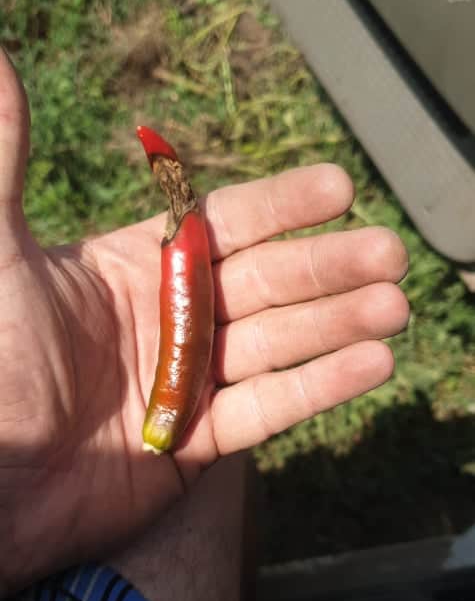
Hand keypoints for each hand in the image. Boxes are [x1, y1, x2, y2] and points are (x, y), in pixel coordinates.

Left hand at [0, 48, 408, 593]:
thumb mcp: (0, 253)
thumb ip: (7, 156)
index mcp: (131, 268)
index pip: (221, 224)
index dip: (281, 205)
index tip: (337, 186)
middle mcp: (167, 320)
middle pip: (264, 283)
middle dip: (328, 267)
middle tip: (389, 252)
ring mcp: (186, 383)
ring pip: (276, 344)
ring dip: (337, 324)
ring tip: (393, 306)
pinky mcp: (195, 443)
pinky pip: (267, 410)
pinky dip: (319, 387)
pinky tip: (371, 364)